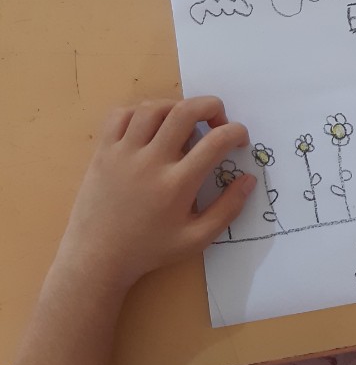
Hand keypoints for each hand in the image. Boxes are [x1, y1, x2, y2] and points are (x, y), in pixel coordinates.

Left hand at [58, 97, 253, 288]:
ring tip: (184, 123)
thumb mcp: (196, 239)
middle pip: (186, 111)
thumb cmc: (149, 250)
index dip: (236, 132)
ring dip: (176, 107)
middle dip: (211, 106)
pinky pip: (121, 115)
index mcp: (177, 185)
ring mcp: (123, 153)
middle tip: (217, 120)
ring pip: (153, 107)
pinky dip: (139, 112)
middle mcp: (151, 162)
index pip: (216, 141)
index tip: (239, 140)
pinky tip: (149, 127)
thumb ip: (228, 209)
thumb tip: (249, 179)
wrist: (97, 258)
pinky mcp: (103, 151)